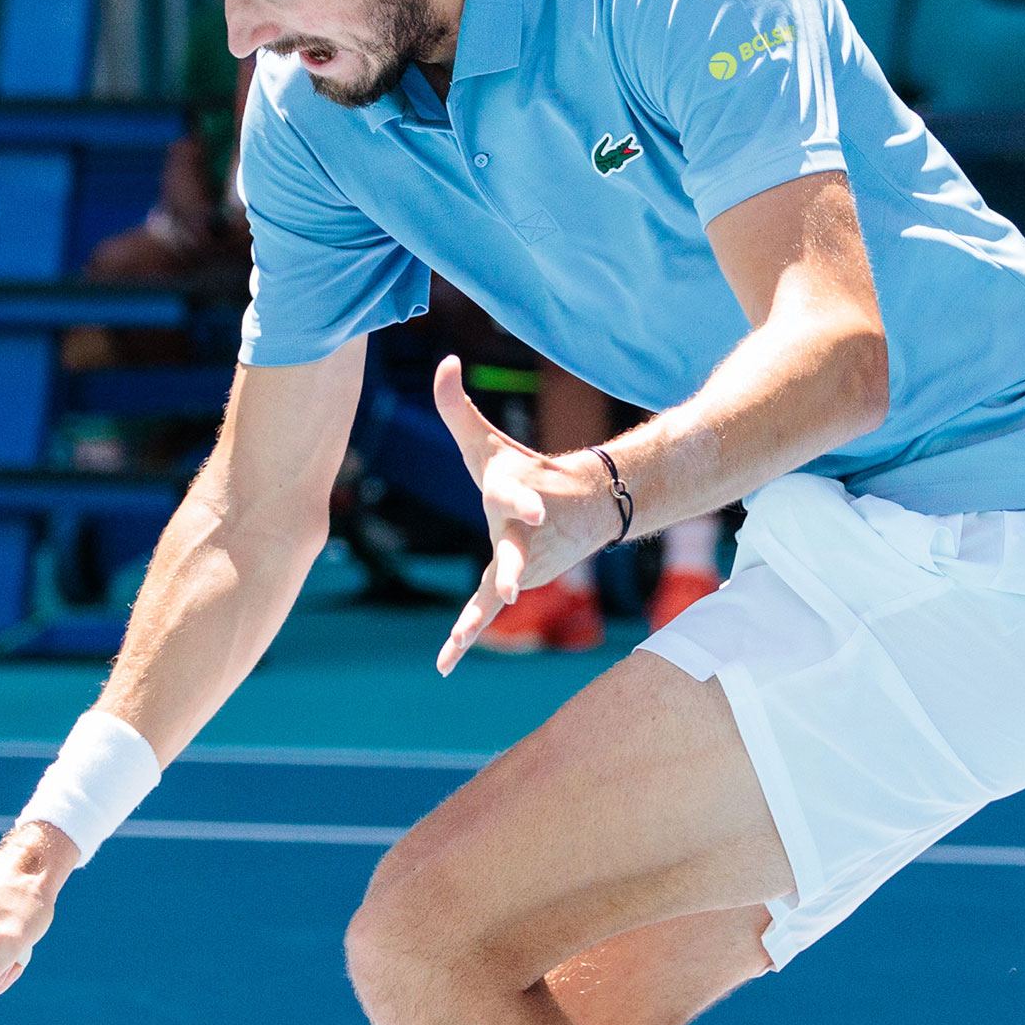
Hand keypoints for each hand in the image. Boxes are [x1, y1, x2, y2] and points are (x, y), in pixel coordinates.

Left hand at [431, 355, 621, 676]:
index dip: (522, 498)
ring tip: (454, 647)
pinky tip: (441, 664)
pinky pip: (483, 614)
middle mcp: (523, 531)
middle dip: (517, 567)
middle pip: (517, 551)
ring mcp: (523, 561)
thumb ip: (456, 404)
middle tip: (515, 588)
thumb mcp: (485, 440)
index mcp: (517, 491)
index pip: (516, 493)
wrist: (582, 509)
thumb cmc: (523, 470)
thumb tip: (444, 359)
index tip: (533, 513)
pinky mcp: (513, 581)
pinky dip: (464, 638)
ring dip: (479, 617)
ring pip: (501, 588)